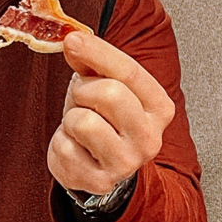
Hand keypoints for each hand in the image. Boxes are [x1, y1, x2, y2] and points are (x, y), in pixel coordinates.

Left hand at [47, 30, 174, 196]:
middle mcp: (150, 138)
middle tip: (83, 99)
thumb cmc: (105, 119)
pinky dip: (61, 143)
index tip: (72, 40)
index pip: (130, 71)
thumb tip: (74, 41)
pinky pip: (65, 148)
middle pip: (110, 93)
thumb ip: (92, 60)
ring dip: (71, 119)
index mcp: (159, 107)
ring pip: (84, 122)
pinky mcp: (100, 181)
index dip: (98, 52)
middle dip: (84, 91)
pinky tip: (75, 147)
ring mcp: (126, 163)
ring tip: (81, 126)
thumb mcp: (104, 83)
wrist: (101, 164)